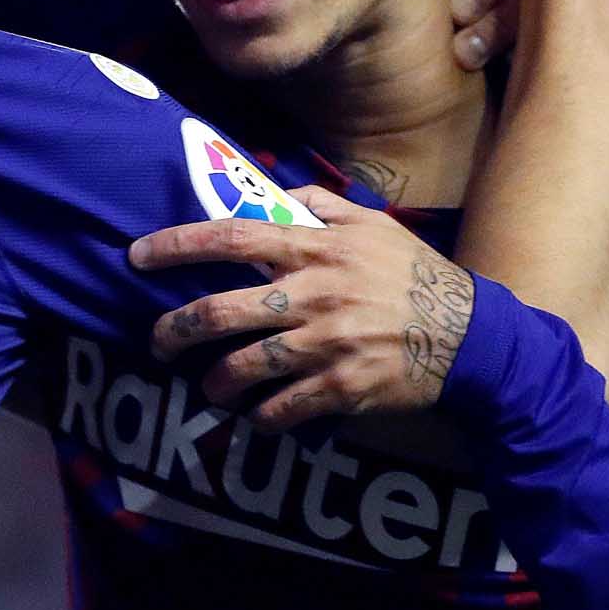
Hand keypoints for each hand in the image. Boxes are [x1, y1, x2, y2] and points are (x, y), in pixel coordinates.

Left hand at [133, 185, 476, 432]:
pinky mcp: (342, 388)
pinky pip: (281, 409)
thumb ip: (325, 206)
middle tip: (157, 342)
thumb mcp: (376, 225)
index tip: (136, 256)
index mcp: (315, 249)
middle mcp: (312, 295)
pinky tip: (255, 415)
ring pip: (243, 368)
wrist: (472, 336)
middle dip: (175, 331)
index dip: (176, 246)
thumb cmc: (417, 275)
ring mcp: (325, 345)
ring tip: (208, 387)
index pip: (231, 237)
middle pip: (220, 312)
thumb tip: (282, 193)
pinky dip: (260, 416)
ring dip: (214, 382)